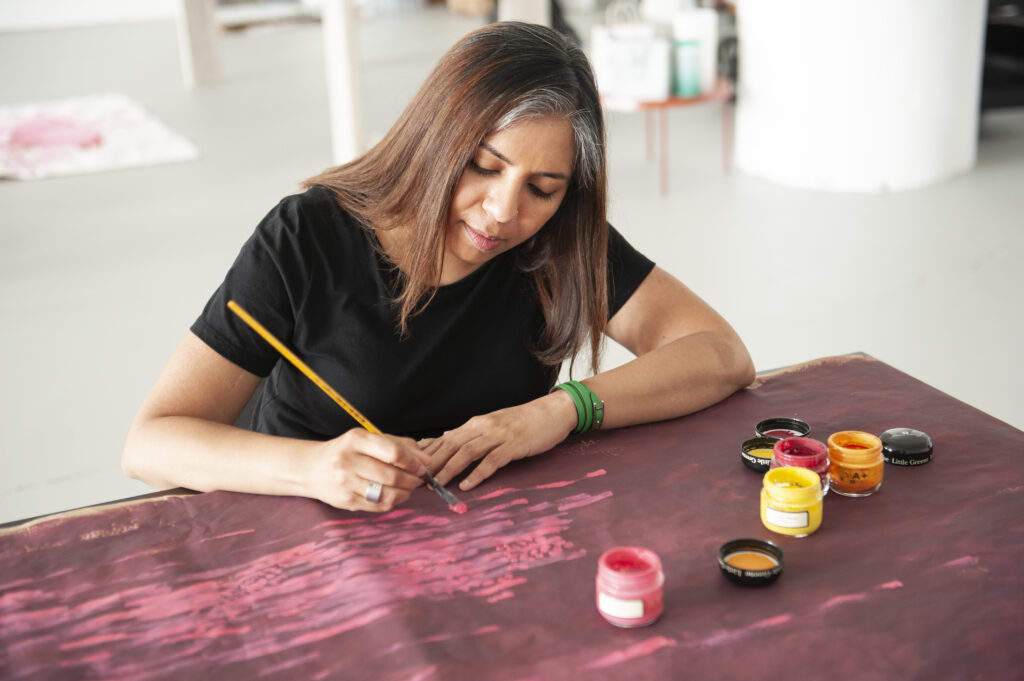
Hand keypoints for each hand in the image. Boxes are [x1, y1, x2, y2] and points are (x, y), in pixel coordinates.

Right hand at [303, 428, 430, 511]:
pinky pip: (379, 506)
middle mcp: (348, 461)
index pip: (393, 452)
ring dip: (405, 493)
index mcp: (356, 439)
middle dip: (412, 479)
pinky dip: (393, 502)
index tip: (422, 467)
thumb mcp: (369, 439)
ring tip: (407, 488)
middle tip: (417, 479)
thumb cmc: (347, 451)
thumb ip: (400, 445)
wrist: (312, 468)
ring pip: (388, 494)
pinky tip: (394, 495)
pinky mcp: (346, 501)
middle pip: (392, 475)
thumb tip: (426, 460)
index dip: (413, 462)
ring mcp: (345, 483)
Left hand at [422, 391, 576, 490]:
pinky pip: (492, 460)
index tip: (411, 468)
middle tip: (416, 480)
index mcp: (476, 424)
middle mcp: (483, 427)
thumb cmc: (523, 421)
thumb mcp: (493, 424)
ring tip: (436, 485)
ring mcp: (498, 435)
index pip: (445, 438)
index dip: (427, 454)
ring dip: (449, 469)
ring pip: (467, 452)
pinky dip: (478, 473)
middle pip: (451, 445)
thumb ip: (470, 433)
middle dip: (432, 463)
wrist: (553, 412)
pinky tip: (467, 485)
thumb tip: (445, 438)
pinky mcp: (513, 445)